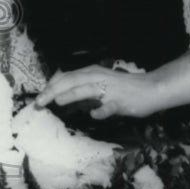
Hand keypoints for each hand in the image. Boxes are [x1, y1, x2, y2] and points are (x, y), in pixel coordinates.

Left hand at [35, 65, 158, 119]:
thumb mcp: (99, 85)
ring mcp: (109, 90)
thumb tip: (60, 96)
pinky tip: (94, 115)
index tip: (38, 97)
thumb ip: (81, 90)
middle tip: (39, 102)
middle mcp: (97, 78)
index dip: (50, 86)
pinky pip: (110, 106)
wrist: (151, 88)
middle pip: (71, 82)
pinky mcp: (121, 101)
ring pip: (87, 90)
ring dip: (71, 94)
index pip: (66, 78)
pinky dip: (101, 110)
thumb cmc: (122, 87)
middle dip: (53, 91)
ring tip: (57, 100)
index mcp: (91, 73)